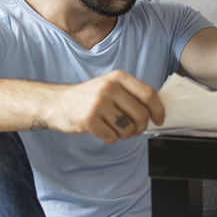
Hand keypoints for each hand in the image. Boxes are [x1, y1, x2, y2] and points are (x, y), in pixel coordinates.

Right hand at [46, 70, 163, 143]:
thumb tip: (156, 110)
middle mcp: (110, 88)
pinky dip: (110, 138)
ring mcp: (98, 104)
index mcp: (119, 77)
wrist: (57, 103)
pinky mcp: (88, 120)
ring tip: (116, 129)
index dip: (158, 109)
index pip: (149, 94)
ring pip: (127, 128)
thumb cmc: (90, 96)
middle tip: (135, 129)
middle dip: (141, 127)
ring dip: (125, 134)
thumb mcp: (111, 85)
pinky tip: (103, 130)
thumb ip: (131, 93)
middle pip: (141, 114)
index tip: (159, 120)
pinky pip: (111, 137)